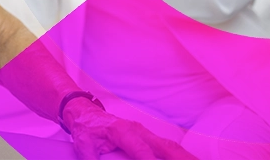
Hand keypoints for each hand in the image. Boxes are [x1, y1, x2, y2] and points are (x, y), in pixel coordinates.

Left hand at [63, 98, 197, 159]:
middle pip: (166, 147)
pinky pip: (168, 148)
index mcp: (122, 131)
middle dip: (182, 159)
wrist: (84, 113)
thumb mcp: (84, 147)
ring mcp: (146, 134)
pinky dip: (179, 156)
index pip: (140, 150)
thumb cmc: (86, 129)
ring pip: (171, 147)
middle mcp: (138, 130)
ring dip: (185, 158)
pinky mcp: (148, 139)